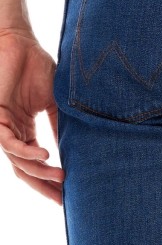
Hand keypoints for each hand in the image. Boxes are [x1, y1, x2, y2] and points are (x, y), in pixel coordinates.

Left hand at [0, 26, 64, 204]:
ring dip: (38, 171)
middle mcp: (12, 132)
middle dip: (43, 186)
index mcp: (24, 129)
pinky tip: (44, 156)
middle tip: (63, 199)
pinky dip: (26, 152)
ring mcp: (3, 127)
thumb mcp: (54, 101)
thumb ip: (58, 125)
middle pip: (25, 169)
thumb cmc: (36, 68)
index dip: (50, 179)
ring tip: (60, 177)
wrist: (20, 45)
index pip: (35, 162)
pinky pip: (8, 143)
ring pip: (17, 160)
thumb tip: (72, 148)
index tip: (69, 193)